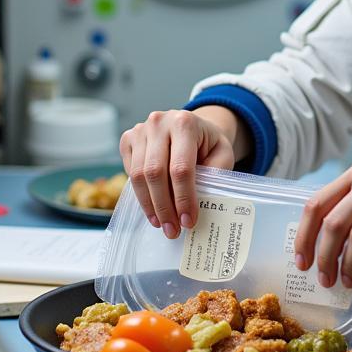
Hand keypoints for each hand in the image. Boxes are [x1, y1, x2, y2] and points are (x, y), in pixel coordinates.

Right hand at [119, 106, 241, 238]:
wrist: (191, 126)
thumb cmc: (208, 143)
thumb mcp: (223, 153)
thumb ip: (216, 172)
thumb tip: (203, 201)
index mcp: (185, 123)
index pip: (181, 167)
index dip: (183, 198)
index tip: (188, 221)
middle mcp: (159, 122)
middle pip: (155, 173)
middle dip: (164, 206)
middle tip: (173, 229)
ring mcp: (140, 129)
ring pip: (138, 175)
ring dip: (150, 205)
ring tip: (162, 223)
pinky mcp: (128, 138)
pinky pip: (129, 172)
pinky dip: (140, 193)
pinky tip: (152, 207)